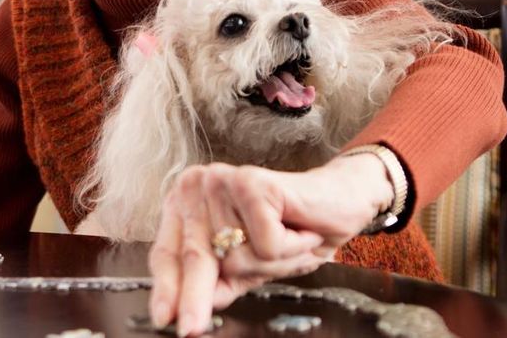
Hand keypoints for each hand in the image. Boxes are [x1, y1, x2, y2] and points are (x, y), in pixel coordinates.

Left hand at [147, 156, 393, 335]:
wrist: (342, 200)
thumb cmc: (296, 228)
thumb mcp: (251, 265)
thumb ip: (220, 281)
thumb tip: (195, 305)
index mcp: (189, 204)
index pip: (168, 253)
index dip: (166, 288)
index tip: (164, 318)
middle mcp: (198, 187)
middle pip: (195, 258)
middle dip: (196, 297)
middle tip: (190, 329)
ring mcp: (222, 182)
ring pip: (236, 257)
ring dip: (272, 263)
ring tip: (289, 243)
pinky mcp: (251, 183)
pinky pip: (265, 245)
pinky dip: (291, 248)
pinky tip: (300, 230)